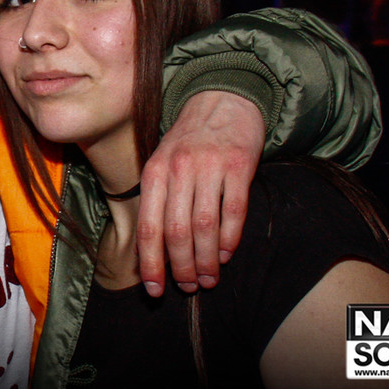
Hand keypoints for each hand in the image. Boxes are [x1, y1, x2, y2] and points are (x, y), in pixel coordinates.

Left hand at [137, 90, 262, 296]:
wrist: (221, 99)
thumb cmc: (188, 140)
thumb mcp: (162, 162)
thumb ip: (157, 200)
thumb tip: (153, 251)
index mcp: (154, 172)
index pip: (148, 226)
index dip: (151, 263)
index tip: (154, 290)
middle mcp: (179, 169)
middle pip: (177, 232)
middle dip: (181, 267)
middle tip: (188, 287)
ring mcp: (209, 167)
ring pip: (205, 227)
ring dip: (205, 260)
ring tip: (208, 279)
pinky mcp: (239, 165)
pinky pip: (233, 211)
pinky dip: (230, 239)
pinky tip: (225, 255)